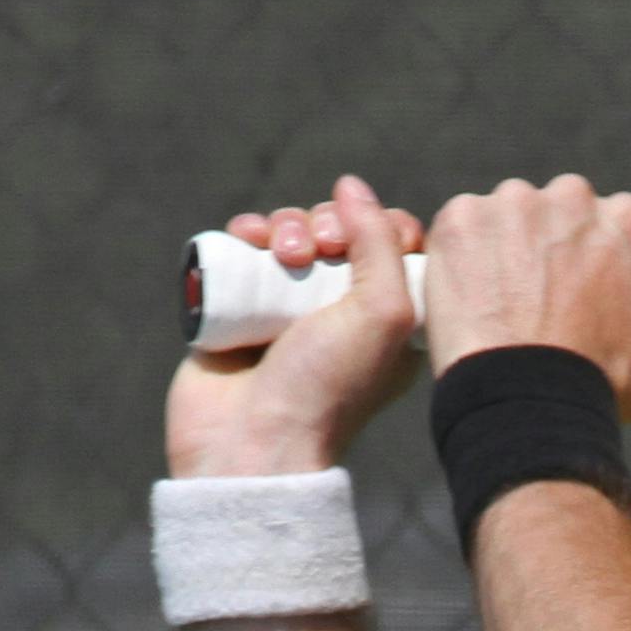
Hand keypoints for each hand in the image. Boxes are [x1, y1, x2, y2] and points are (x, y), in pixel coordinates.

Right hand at [165, 176, 424, 477]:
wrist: (251, 444)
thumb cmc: (327, 387)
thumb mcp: (383, 313)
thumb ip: (381, 242)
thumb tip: (351, 187)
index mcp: (387, 319)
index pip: (392, 245)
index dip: (375, 226)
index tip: (356, 240)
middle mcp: (339, 313)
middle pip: (338, 232)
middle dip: (323, 223)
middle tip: (313, 249)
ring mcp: (286, 311)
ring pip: (290, 236)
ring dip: (283, 225)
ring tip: (277, 250)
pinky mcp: (238, 311)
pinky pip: (244, 252)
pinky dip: (244, 234)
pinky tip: (243, 236)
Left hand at [420, 175, 630, 423]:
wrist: (532, 395)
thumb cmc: (602, 385)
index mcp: (626, 221)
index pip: (609, 222)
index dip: (592, 256)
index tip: (579, 289)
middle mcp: (572, 198)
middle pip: (555, 212)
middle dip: (546, 245)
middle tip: (535, 299)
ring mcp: (513, 204)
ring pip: (503, 219)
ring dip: (499, 249)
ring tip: (497, 305)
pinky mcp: (461, 219)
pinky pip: (456, 231)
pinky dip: (456, 258)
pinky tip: (465, 300)